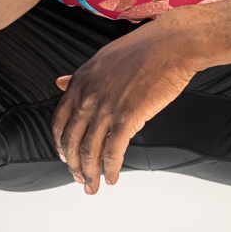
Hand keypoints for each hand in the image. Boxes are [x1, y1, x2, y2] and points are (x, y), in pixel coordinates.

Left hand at [50, 18, 198, 193]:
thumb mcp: (102, 59)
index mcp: (80, 81)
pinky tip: (113, 178)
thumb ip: (80, 77)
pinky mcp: (127, 117)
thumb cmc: (143, 49)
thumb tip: (59, 83)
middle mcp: (88, 95)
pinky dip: (110, 169)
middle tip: (79, 179)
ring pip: (89, 150)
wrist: (172, 45)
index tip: (66, 158)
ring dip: (90, 174)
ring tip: (93, 186)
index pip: (59, 122)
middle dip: (73, 165)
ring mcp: (106, 107)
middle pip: (71, 141)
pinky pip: (112, 152)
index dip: (61, 145)